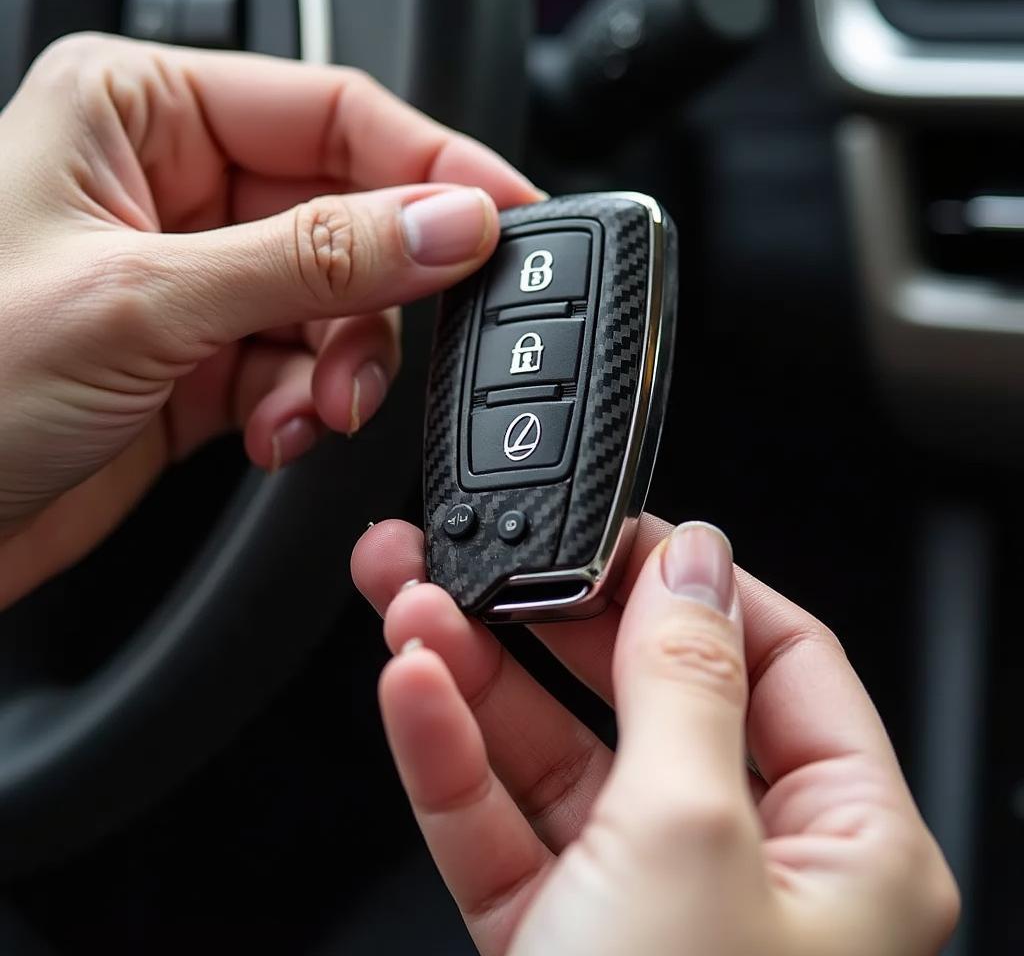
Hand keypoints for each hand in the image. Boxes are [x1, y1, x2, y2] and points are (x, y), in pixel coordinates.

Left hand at [0, 33, 538, 603]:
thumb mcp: (146, 301)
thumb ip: (316, 259)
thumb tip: (447, 225)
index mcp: (140, 114)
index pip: (333, 113)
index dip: (431, 167)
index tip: (506, 218)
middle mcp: (173, 189)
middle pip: (347, 219)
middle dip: (374, 300)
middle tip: (374, 356)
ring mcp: (195, 282)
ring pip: (336, 306)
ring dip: (340, 367)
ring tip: (308, 412)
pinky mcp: (203, 362)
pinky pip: (301, 370)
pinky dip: (303, 408)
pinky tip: (270, 433)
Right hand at [352, 516, 958, 955]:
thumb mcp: (689, 838)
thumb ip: (684, 682)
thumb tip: (692, 562)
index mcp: (841, 837)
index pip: (776, 654)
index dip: (691, 582)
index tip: (616, 533)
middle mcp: (748, 863)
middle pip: (641, 693)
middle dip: (547, 619)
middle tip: (477, 556)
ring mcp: (642, 900)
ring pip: (552, 751)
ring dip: (477, 674)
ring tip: (411, 604)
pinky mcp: (557, 938)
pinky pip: (501, 823)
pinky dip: (452, 756)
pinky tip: (412, 692)